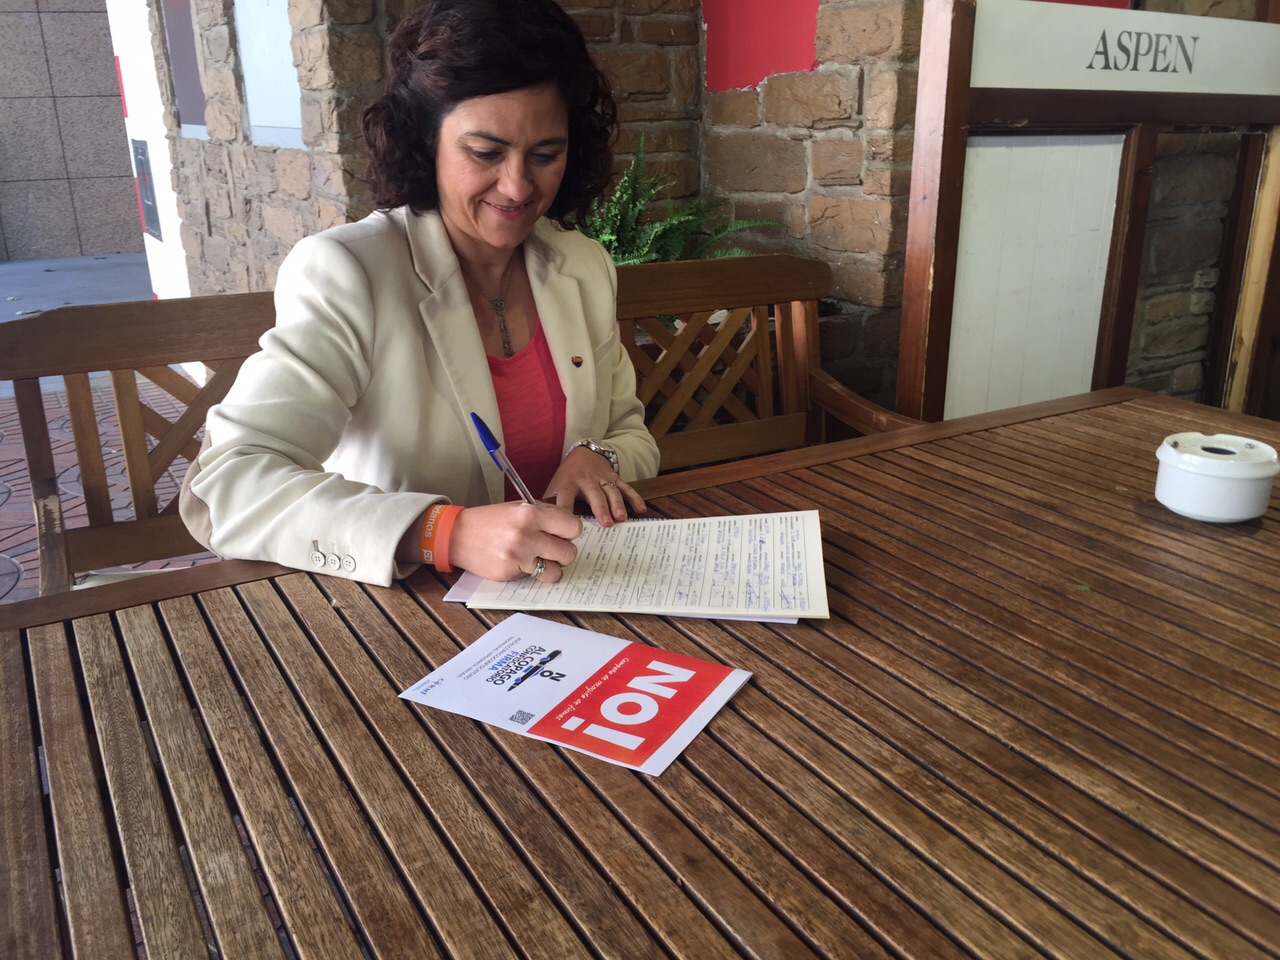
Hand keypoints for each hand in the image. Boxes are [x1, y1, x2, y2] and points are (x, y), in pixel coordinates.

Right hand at [448, 501, 582, 582]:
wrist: (458, 535)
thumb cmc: (492, 520)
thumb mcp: (519, 508)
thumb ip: (546, 515)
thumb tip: (571, 529)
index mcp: (531, 513)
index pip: (574, 527)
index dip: (570, 532)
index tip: (562, 534)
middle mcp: (526, 534)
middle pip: (569, 552)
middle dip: (563, 553)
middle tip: (551, 549)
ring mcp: (518, 555)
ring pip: (556, 571)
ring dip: (550, 568)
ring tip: (538, 559)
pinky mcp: (509, 572)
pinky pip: (536, 578)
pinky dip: (532, 574)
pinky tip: (521, 564)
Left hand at [544, 447, 646, 526]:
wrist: (584, 453)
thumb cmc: (568, 476)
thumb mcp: (556, 485)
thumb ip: (550, 503)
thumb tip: (539, 523)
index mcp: (569, 483)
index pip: (565, 497)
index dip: (565, 509)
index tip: (565, 524)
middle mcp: (586, 480)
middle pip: (594, 495)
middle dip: (600, 508)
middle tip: (605, 523)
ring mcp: (603, 478)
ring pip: (611, 491)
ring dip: (617, 504)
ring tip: (621, 518)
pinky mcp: (615, 478)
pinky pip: (626, 488)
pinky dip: (634, 498)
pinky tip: (640, 510)